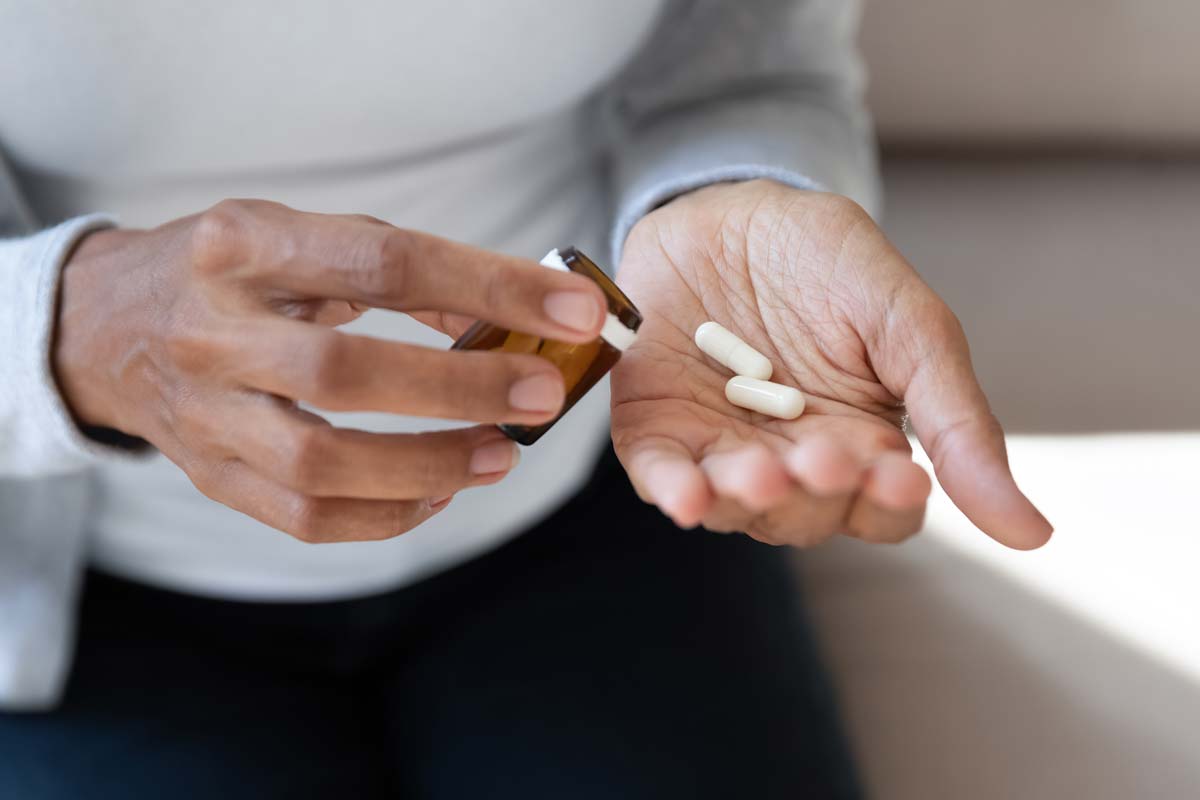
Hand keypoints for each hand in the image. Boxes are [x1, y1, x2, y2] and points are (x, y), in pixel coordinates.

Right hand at [54, 199, 606, 541]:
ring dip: (430, 466)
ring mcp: (203, 412)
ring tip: (504, 455)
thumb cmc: (230, 273)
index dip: (489, 286)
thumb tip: (505, 318)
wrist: (107, 325)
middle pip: (345, 374)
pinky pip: (304, 519)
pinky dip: (386, 517)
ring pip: (321, 464)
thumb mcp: (299, 236)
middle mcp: (212, 329)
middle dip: (462, 388)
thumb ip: (396, 267)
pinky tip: (440, 496)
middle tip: (543, 394)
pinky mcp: (208, 475)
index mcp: (244, 244)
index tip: (574, 308)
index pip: (382, 261)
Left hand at [610, 180, 1051, 548]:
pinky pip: (661, 476)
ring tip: (758, 472)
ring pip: (736, 505)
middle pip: (808, 517)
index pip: (883, 510)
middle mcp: (791, 462)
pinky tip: (687, 495)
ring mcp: (720, 450)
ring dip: (747, 498)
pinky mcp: (657, 430)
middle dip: (814, 494)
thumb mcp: (906, 322)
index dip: (889, 503)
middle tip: (819, 456)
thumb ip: (957, 419)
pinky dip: (674, 490)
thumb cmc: (827, 263)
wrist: (728, 208)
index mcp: (861, 445)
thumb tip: (1035, 536)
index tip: (900, 474)